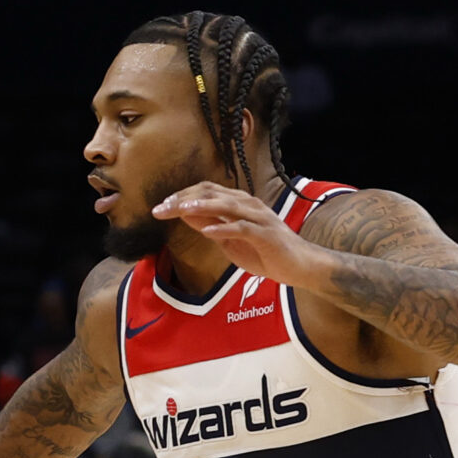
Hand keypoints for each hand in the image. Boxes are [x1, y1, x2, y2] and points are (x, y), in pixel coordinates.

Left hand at [151, 182, 326, 286]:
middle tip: (161, 209)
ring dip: (203, 207)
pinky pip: (243, 228)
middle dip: (184, 201)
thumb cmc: (264, 252)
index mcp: (239, 204)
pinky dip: (225, 228)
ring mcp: (259, 218)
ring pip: (228, 206)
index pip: (207, 192)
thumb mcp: (229, 241)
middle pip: (213, 195)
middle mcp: (249, 205)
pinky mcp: (266, 235)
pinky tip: (208, 231)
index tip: (160, 207)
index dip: (182, 197)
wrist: (297, 266)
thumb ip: (210, 225)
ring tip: (181, 210)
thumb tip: (184, 214)